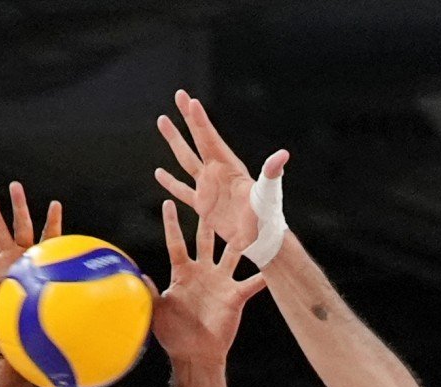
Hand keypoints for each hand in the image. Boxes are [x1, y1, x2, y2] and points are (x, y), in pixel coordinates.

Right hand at [0, 182, 61, 327]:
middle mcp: (23, 256)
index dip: (52, 222)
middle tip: (15, 185)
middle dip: (18, 205)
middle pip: (21, 225)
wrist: (15, 324)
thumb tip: (84, 317)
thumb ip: (63, 303)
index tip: (54, 204)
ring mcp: (6, 261)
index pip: (49, 236)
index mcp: (41, 261)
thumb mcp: (54, 308)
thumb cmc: (38, 314)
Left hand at [152, 199, 267, 366]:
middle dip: (209, 220)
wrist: (195, 354)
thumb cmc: (173, 334)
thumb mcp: (157, 310)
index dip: (171, 224)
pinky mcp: (236, 296)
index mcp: (183, 273)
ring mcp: (221, 282)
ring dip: (241, 239)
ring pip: (233, 255)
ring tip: (250, 220)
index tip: (168, 203)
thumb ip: (150, 291)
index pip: (176, 243)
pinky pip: (253, 283)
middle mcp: (203, 272)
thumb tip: (136, 275)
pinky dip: (263, 275)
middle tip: (213, 196)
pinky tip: (274, 262)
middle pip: (206, 240)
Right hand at [154, 89, 288, 252]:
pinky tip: (159, 173)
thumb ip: (271, 173)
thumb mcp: (268, 192)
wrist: (260, 238)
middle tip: (178, 95)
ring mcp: (208, 186)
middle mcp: (217, 171)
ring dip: (174, 140)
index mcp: (228, 166)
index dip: (199, 120)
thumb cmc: (266, 215)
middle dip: (188, 117)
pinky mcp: (202, 204)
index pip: (210, 138)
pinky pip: (182, 190)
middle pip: (197, 138)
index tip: (190, 100)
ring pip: (185, 158)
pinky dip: (170, 182)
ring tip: (162, 120)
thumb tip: (282, 156)